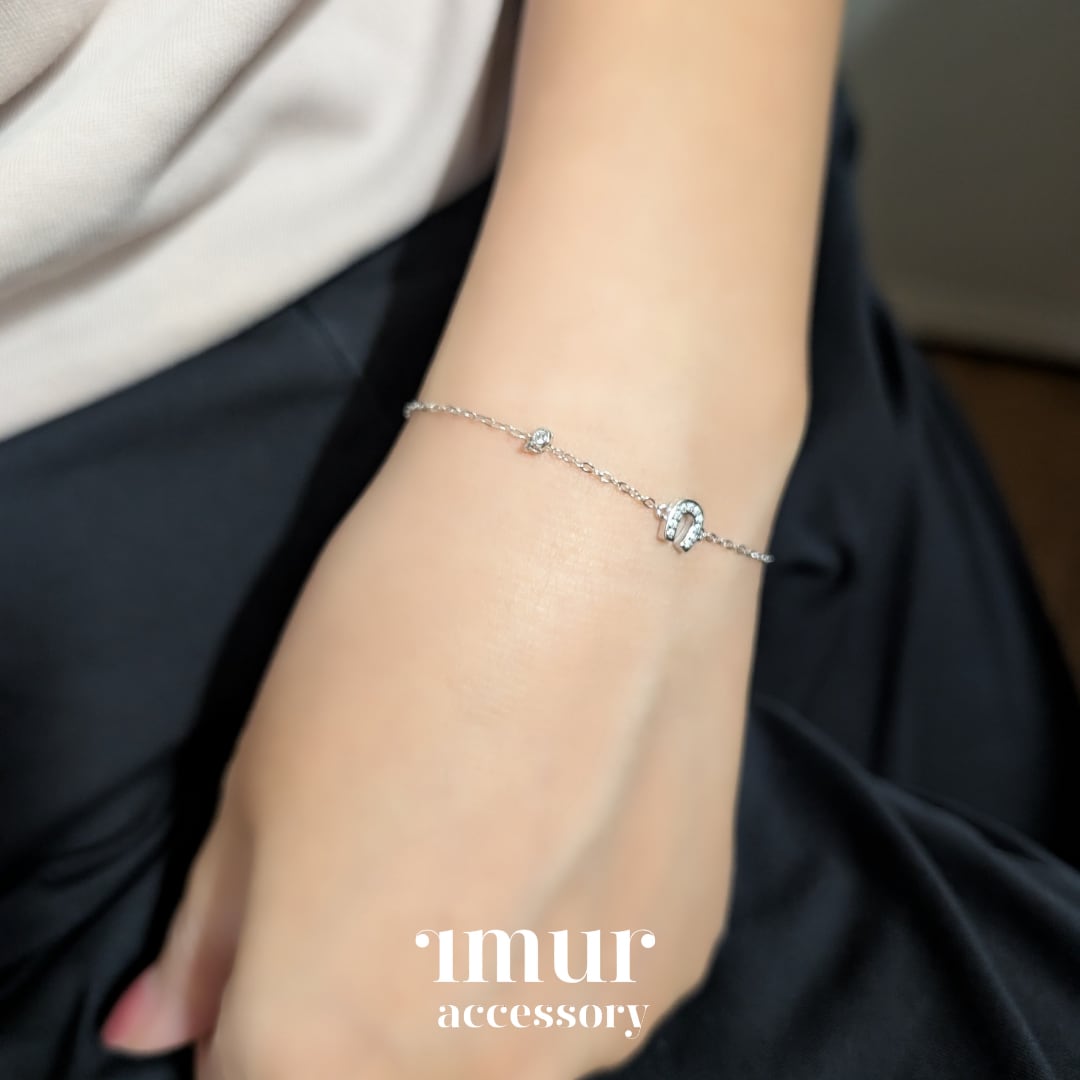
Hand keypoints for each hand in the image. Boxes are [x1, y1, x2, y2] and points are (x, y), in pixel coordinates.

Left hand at [100, 414, 791, 1078]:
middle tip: (397, 853)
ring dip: (473, 977)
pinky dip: (565, 939)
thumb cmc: (401, 637)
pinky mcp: (682, 957)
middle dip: (365, 1002)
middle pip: (388, 1076)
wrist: (595, 530)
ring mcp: (595, 1024)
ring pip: (495, 1043)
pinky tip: (576, 815)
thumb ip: (214, 937)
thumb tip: (159, 1026)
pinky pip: (588, 988)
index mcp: (326, 1043)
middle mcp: (472, 1070)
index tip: (283, 936)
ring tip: (500, 822)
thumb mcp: (258, 779)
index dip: (260, 1010)